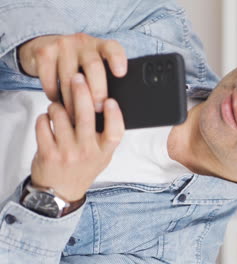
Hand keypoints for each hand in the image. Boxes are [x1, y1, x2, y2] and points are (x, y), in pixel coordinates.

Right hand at [18, 33, 126, 116]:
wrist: (46, 45)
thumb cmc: (78, 62)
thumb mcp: (95, 64)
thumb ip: (105, 78)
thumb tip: (113, 107)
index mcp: (101, 46)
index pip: (113, 48)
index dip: (117, 59)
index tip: (120, 73)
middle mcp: (83, 42)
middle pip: (93, 66)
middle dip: (97, 91)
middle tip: (97, 109)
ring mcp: (63, 45)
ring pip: (70, 77)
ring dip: (73, 100)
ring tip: (76, 115)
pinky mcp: (44, 52)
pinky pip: (49, 78)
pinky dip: (53, 94)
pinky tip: (57, 102)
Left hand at [31, 73, 124, 201]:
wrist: (61, 192)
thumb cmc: (83, 168)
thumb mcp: (103, 155)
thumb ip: (106, 135)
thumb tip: (105, 103)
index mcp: (104, 152)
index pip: (115, 132)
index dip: (114, 115)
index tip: (110, 100)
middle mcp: (87, 152)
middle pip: (85, 117)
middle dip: (81, 92)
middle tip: (78, 78)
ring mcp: (66, 153)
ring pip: (60, 115)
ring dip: (57, 106)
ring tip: (58, 108)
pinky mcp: (47, 153)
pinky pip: (43, 124)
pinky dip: (44, 117)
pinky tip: (48, 120)